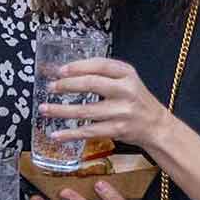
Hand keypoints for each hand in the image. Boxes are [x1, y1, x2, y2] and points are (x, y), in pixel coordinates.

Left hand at [40, 58, 172, 150]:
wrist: (156, 125)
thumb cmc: (135, 99)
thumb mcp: (126, 79)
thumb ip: (102, 73)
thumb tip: (64, 71)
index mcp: (127, 74)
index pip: (100, 65)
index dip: (77, 67)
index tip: (59, 71)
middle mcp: (126, 91)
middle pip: (91, 84)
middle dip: (66, 85)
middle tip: (49, 87)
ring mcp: (122, 111)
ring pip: (86, 111)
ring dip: (61, 111)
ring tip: (44, 109)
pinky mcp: (117, 129)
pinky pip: (89, 132)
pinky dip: (70, 134)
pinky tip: (56, 135)